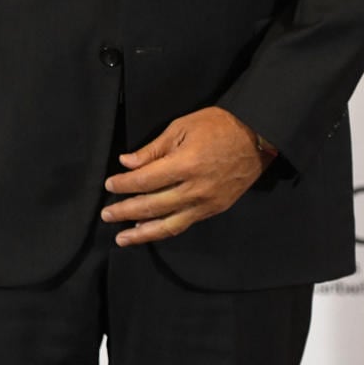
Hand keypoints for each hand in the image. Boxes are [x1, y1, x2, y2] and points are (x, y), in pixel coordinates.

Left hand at [100, 107, 274, 246]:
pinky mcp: (215, 210)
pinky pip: (185, 223)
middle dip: (125, 211)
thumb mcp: (182, 127)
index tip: (109, 185)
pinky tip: (149, 231)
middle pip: (152, 206)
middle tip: (106, 215)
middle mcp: (195, 189)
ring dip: (142, 233)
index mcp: (185, 164)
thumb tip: (127, 163)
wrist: (257, 137)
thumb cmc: (218, 126)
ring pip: (168, 224)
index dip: (124, 184)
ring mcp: (206, 203)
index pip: (145, 180)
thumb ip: (153, 149)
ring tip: (122, 238)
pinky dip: (164, 229)